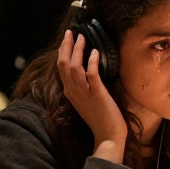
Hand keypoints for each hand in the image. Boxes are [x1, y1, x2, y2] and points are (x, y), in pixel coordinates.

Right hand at [57, 30, 127, 159]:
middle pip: (63, 64)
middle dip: (66, 46)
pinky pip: (91, 75)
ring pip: (74, 67)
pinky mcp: (97, 94)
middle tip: (71, 32)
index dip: (63, 51)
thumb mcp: (87, 101)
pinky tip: (95, 52)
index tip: (68, 39)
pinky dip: (91, 62)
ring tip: (82, 37)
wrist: (108, 136)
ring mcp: (84, 93)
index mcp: (70, 92)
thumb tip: (87, 71)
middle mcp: (73, 91)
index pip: (61, 68)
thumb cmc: (101, 119)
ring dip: (77, 50)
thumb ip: (84, 87)